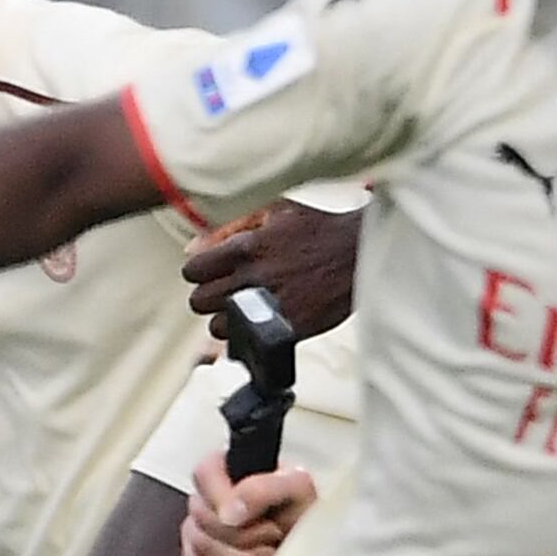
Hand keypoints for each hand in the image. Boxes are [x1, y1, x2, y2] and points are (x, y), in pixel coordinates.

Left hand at [178, 201, 359, 338]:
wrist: (364, 251)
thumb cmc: (320, 229)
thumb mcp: (275, 212)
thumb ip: (228, 228)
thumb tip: (191, 247)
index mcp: (246, 247)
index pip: (192, 271)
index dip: (200, 273)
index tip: (212, 273)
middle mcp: (255, 277)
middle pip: (199, 301)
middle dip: (209, 296)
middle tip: (227, 291)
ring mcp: (271, 305)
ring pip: (218, 327)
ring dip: (227, 319)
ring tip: (245, 307)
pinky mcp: (289, 328)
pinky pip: (247, 343)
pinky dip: (248, 335)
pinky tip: (262, 321)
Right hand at [184, 451, 314, 555]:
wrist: (312, 545)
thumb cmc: (303, 512)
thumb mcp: (297, 489)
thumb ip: (263, 489)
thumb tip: (228, 513)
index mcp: (229, 469)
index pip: (204, 473)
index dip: (221, 498)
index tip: (246, 517)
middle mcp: (209, 495)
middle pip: (202, 518)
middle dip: (242, 535)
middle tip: (273, 533)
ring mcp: (199, 526)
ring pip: (200, 546)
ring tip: (268, 553)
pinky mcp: (197, 554)